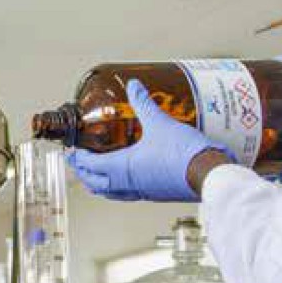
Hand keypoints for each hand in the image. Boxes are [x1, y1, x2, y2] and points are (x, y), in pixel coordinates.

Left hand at [67, 79, 233, 201]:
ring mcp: (144, 192)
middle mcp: (130, 184)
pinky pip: (131, 194)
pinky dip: (121, 188)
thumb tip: (134, 87)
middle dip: (84, 174)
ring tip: (98, 174)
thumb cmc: (184, 154)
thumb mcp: (160, 122)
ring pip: (113, 193)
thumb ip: (143, 103)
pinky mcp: (158, 195)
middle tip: (79, 164)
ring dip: (101, 184)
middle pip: (97, 184)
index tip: (72, 153)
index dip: (78, 159)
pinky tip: (130, 177)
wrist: (209, 174)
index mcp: (124, 168)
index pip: (91, 166)